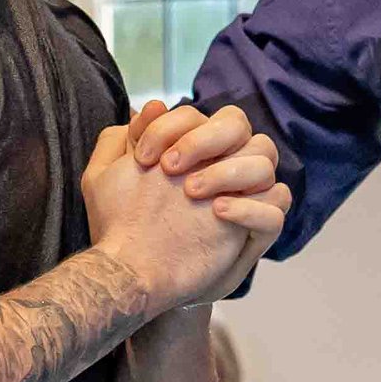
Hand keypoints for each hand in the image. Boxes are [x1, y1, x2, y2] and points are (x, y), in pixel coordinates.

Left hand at [135, 98, 290, 295]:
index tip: (143, 157)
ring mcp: (243, 196)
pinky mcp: (253, 232)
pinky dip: (251, 207)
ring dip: (230, 169)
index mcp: (193, 149)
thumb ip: (122, 141)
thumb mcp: (106, 180)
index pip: (200, 115)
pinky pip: (275, 211)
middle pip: (239, 125)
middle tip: (171, 167)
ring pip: (265, 159)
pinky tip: (218, 211)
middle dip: (206, 138)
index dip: (172, 127)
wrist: (133, 275)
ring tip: (192, 192)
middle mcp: (222, 165)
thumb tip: (153, 106)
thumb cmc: (122, 224)